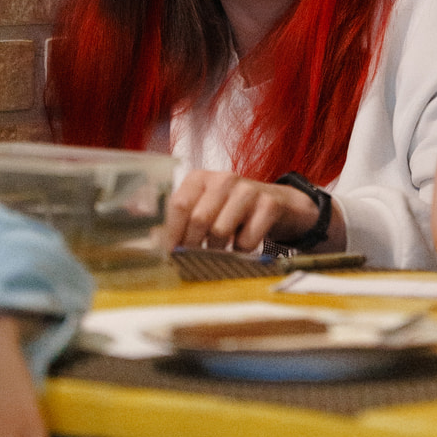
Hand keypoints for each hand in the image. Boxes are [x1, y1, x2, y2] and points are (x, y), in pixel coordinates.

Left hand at [161, 171, 335, 251]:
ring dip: (218, 250)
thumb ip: (181, 221)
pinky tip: (243, 244)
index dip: (172, 232)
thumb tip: (155, 243)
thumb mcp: (206, 208)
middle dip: (193, 245)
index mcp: (201, 178)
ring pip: (220, 231)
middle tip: (196, 258)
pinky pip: (246, 240)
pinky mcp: (269, 205)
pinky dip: (241, 251)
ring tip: (221, 249)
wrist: (282, 205)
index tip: (170, 254)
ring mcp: (248, 190)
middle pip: (198, 219)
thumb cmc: (235, 210)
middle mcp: (224, 178)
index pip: (179, 204)